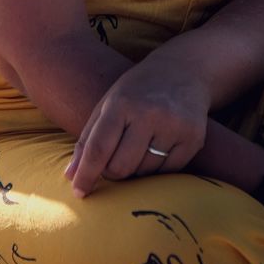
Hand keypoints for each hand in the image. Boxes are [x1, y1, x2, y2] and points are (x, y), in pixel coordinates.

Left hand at [64, 57, 210, 197]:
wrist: (183, 71)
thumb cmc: (137, 91)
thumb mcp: (108, 104)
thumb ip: (87, 140)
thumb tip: (70, 176)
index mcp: (122, 103)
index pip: (99, 148)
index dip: (86, 174)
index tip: (79, 192)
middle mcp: (149, 114)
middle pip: (121, 167)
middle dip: (113, 171)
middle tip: (115, 159)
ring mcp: (174, 126)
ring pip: (145, 173)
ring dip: (136, 169)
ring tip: (140, 146)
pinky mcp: (194, 138)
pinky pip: (168, 173)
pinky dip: (158, 168)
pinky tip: (159, 147)